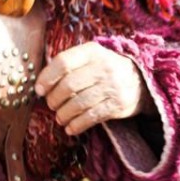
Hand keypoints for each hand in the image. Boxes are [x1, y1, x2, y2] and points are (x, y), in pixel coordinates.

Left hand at [35, 42, 154, 135]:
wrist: (141, 80)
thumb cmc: (105, 69)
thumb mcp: (90, 58)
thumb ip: (69, 64)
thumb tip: (40, 84)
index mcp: (92, 52)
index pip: (63, 62)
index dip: (47, 77)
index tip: (38, 90)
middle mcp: (103, 67)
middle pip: (68, 85)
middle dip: (54, 99)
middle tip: (51, 105)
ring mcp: (112, 86)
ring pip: (78, 104)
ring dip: (63, 114)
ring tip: (59, 117)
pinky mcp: (117, 105)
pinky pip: (91, 117)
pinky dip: (77, 125)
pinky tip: (70, 128)